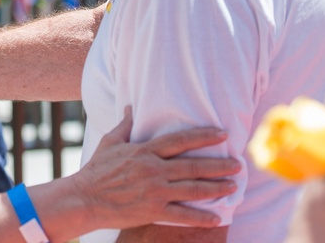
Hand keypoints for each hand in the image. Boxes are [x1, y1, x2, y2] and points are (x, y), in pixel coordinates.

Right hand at [68, 108, 239, 230]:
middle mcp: (153, 169)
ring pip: (192, 189)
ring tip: (233, 185)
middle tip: (238, 163)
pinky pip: (182, 215)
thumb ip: (124, 125)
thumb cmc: (97, 169)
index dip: (203, 136)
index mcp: (144, 150)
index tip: (222, 134)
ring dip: (216, 187)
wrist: (85, 198)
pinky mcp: (153, 210)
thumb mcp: (109, 141)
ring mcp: (154, 191)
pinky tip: (217, 217)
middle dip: (218, 164)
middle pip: (192, 165)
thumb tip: (129, 106)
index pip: (180, 140)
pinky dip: (200, 217)